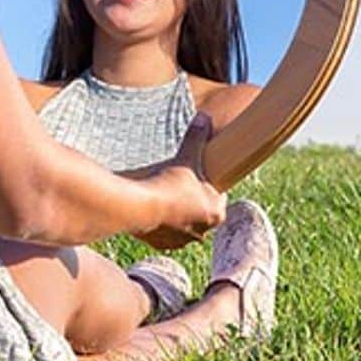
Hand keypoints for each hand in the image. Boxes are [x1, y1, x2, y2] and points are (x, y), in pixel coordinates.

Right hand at [134, 112, 226, 249]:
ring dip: (177, 212)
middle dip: (193, 198)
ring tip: (165, 194)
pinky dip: (161, 221)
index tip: (200, 173)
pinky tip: (153, 207)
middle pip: (202, 211)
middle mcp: (202, 232)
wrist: (140, 207)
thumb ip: (197, 137)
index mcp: (216, 212)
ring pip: (184, 224)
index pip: (219, 196)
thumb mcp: (187, 156)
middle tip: (180, 182)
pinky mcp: (161, 244)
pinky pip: (165, 232)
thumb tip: (205, 117)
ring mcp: (181, 241)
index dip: (210, 183)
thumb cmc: (169, 184)